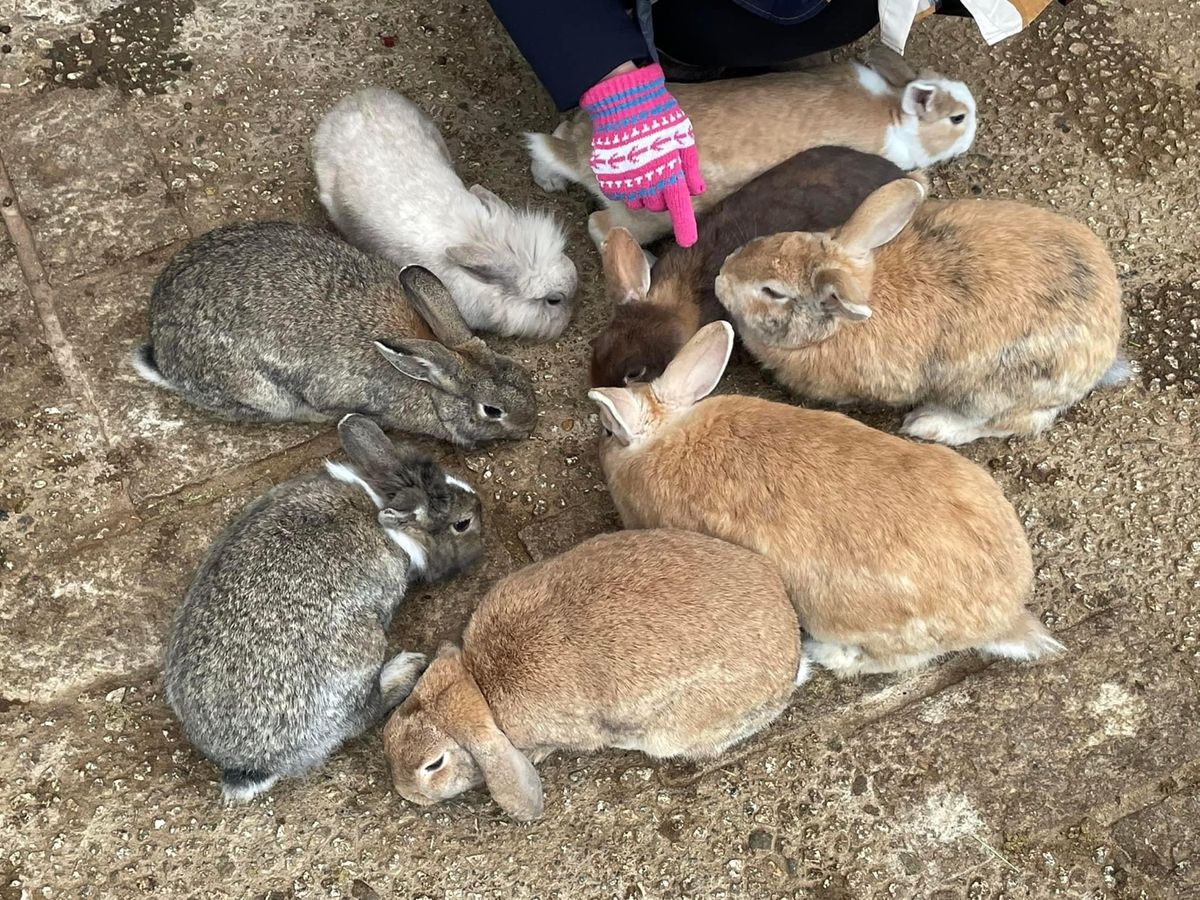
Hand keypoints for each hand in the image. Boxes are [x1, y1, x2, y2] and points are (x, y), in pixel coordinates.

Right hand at [581, 64, 704, 246]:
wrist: (621, 100)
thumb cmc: (656, 114)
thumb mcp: (682, 135)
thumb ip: (689, 166)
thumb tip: (697, 189)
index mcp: (668, 173)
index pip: (679, 208)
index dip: (685, 226)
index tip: (687, 241)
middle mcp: (646, 183)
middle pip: (657, 205)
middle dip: (663, 196)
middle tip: (663, 175)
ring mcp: (625, 182)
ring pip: (638, 202)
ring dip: (644, 193)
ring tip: (646, 170)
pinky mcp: (608, 177)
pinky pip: (620, 192)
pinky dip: (626, 186)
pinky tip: (629, 168)